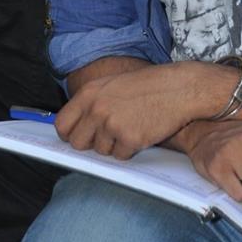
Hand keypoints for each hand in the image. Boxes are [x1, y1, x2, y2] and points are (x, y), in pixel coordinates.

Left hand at [57, 62, 211, 158]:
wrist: (178, 88)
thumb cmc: (148, 85)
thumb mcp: (113, 85)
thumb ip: (92, 103)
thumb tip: (77, 127)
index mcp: (90, 93)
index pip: (62, 124)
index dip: (70, 134)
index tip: (78, 137)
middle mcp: (97, 109)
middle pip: (78, 143)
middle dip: (91, 144)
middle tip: (108, 136)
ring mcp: (112, 125)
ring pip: (101, 151)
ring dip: (114, 145)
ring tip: (131, 126)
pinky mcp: (129, 139)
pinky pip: (121, 156)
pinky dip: (130, 149)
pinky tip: (141, 132)